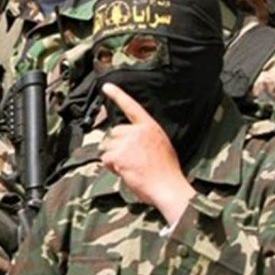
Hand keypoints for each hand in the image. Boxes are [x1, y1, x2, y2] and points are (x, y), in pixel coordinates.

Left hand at [99, 83, 195, 224]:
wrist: (169, 188)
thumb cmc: (166, 172)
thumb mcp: (161, 145)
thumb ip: (144, 137)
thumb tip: (128, 138)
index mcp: (150, 127)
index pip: (131, 107)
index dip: (117, 95)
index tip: (106, 85)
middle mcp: (138, 131)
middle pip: (114, 132)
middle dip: (117, 146)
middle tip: (133, 161)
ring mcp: (128, 142)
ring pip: (108, 146)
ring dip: (114, 158)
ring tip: (132, 168)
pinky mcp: (120, 155)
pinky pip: (106, 159)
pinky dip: (112, 167)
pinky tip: (126, 172)